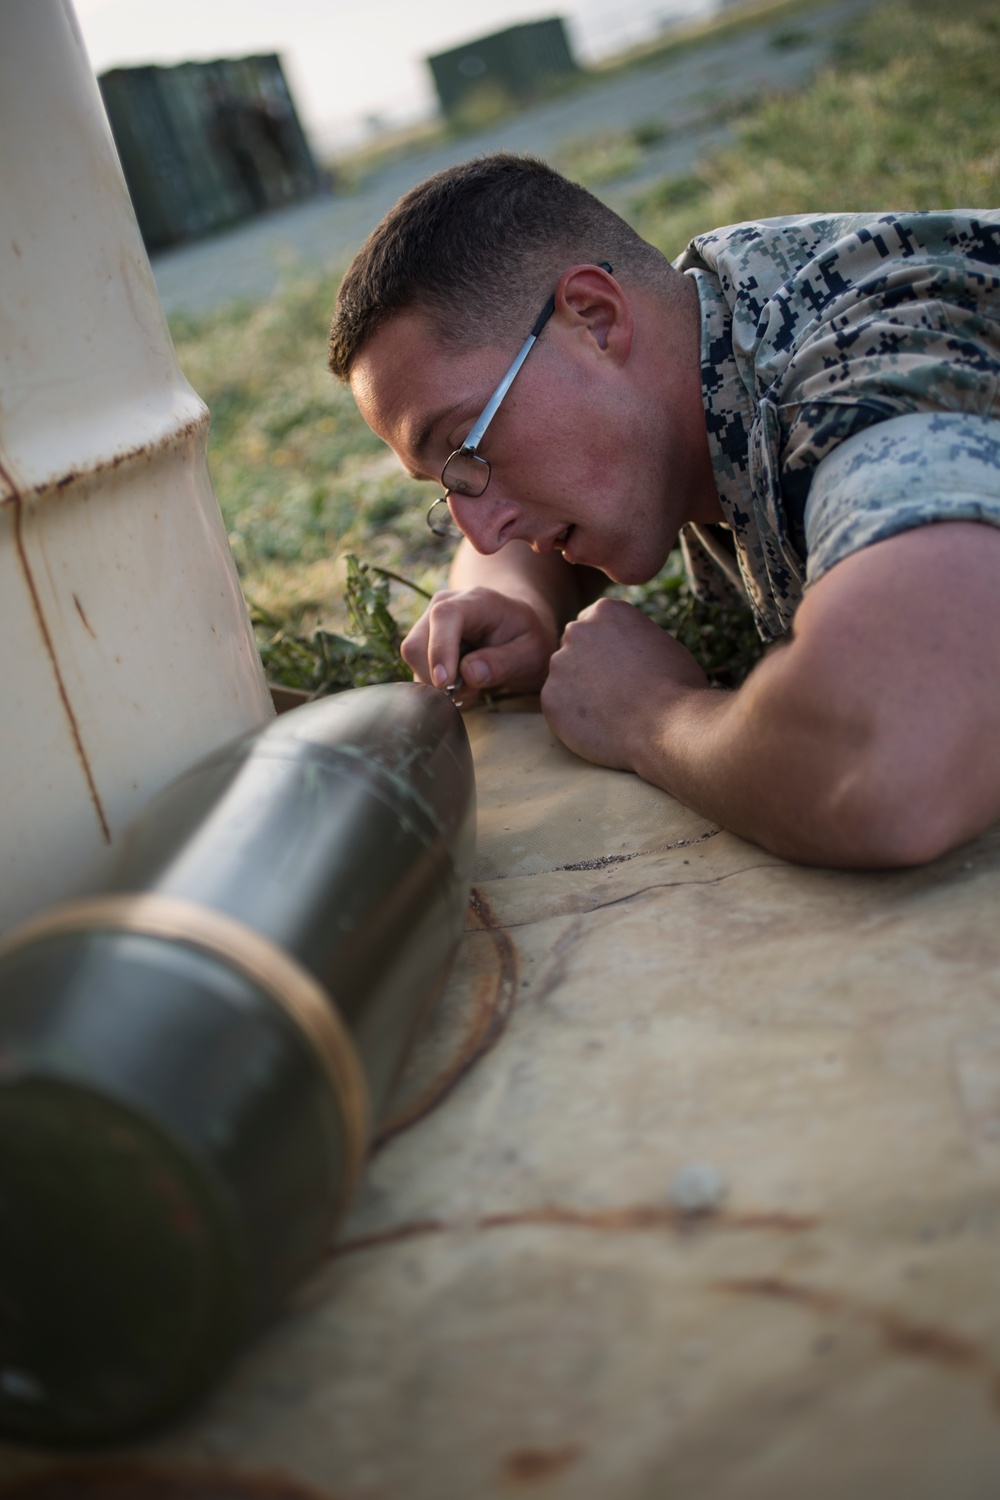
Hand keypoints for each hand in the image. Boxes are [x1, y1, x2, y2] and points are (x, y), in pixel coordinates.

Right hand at [401, 586, 558, 702]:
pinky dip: (436, 684)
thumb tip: (469, 674)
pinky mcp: (423, 640)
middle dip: (439, 678)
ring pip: (413, 660)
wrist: (518, 628)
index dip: (439, 649)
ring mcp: (429, 621)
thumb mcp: (531, 653)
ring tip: (472, 686)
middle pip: (417, 644)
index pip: (444, 617)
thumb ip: (503, 662)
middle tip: (474, 691)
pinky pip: (417, 668)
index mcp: (477, 601)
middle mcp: (444, 605)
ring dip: (438, 684)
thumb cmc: (527, 638)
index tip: (445, 683)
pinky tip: (461, 683)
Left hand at [540, 597, 708, 769]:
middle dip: (588, 667)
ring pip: (564, 678)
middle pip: (574, 648)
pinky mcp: (550, 698)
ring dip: (579, 691)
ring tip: (612, 711)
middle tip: (616, 692)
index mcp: (606, 611)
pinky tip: (601, 725)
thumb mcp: (658, 641)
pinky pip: (558, 706)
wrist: (670, 726)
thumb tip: (618, 646)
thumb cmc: (677, 686)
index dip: (608, 649)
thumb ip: (628, 636)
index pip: (592, 625)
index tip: (622, 667)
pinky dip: (573, 717)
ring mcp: (559, 664)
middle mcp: (576, 630)